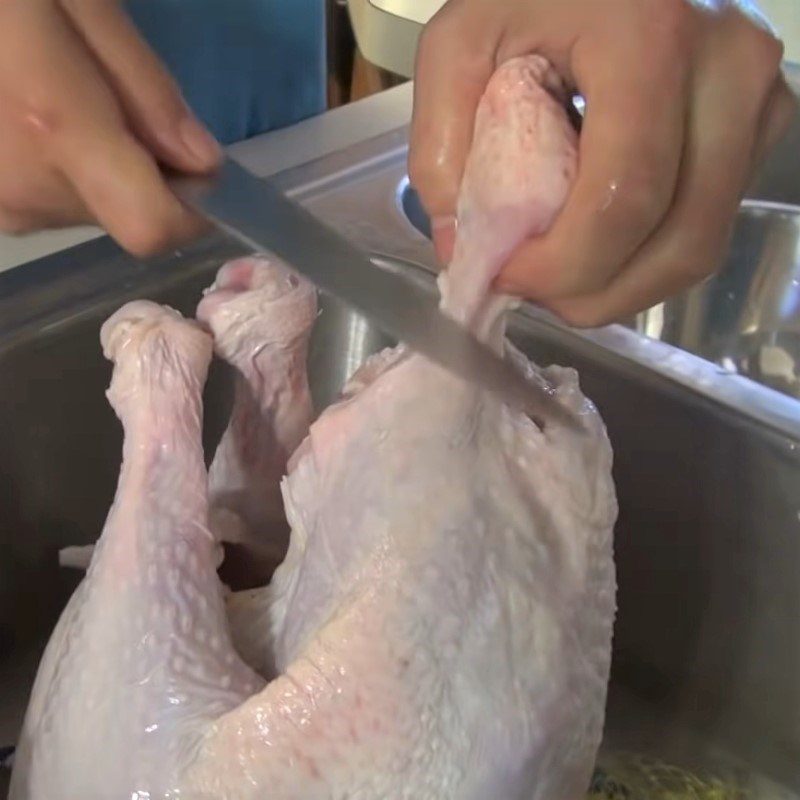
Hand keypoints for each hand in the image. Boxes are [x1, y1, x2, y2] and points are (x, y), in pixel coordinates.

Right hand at [0, 0, 220, 255]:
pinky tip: (19, 105)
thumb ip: (147, 88)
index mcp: (54, 129)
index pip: (152, 227)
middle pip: (123, 212)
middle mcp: (20, 187)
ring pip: (83, 205)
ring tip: (48, 86)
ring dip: (92, 162)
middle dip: (137, 166)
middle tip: (102, 90)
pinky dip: (51, 163)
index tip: (197, 171)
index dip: (189, 210)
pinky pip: (41, 196)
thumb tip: (204, 165)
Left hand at [410, 0, 796, 325]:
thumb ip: (440, 147)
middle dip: (593, 292)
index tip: (507, 275)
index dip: (562, 264)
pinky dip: (645, 257)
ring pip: (699, 248)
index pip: (623, 196)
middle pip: (678, 240)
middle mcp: (729, 71)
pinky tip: (597, 240)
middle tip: (532, 288)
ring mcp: (760, 101)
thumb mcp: (460, 46)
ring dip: (621, 286)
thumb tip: (465, 251)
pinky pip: (705, 228)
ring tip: (560, 271)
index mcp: (650, 39)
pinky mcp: (762, 127)